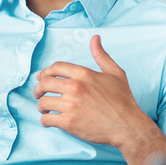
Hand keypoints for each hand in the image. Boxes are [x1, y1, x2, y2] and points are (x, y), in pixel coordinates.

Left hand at [34, 35, 164, 149]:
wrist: (128, 126)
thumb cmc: (123, 100)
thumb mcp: (115, 73)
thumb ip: (101, 55)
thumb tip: (95, 38)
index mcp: (84, 74)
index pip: (55, 67)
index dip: (45, 72)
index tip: (41, 78)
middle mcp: (75, 87)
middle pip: (44, 84)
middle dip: (38, 89)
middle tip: (38, 94)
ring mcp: (71, 105)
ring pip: (43, 103)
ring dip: (41, 106)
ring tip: (44, 109)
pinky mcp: (69, 123)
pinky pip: (46, 120)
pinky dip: (45, 121)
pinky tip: (49, 120)